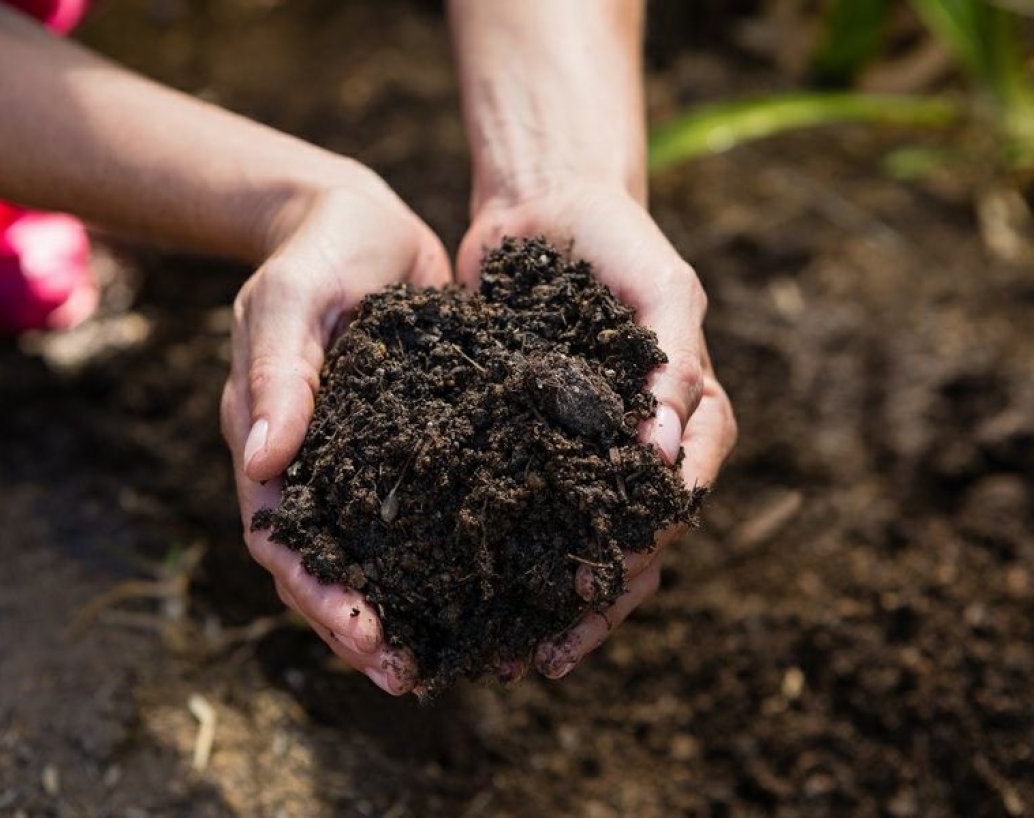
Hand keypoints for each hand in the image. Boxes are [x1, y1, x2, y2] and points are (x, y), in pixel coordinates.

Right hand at [221, 170, 450, 694]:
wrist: (365, 220)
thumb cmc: (318, 250)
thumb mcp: (291, 298)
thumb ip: (278, 373)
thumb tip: (262, 461)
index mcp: (270, 440)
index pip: (281, 538)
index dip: (316, 593)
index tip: (362, 633)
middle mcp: (316, 463)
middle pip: (328, 564)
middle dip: (361, 624)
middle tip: (411, 676)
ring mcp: (364, 459)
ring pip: (378, 551)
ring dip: (406, 605)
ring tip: (451, 656)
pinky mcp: (414, 442)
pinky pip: (425, 510)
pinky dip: (445, 554)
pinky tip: (489, 584)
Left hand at [457, 182, 736, 679]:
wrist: (544, 204)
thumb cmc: (618, 239)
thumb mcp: (665, 285)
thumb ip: (678, 358)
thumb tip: (670, 451)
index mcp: (690, 418)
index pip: (675, 505)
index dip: (639, 558)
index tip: (597, 598)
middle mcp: (641, 445)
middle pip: (629, 542)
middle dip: (590, 604)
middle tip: (540, 657)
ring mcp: (583, 446)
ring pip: (577, 539)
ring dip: (547, 600)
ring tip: (506, 653)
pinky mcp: (528, 436)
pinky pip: (524, 501)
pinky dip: (506, 548)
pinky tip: (470, 590)